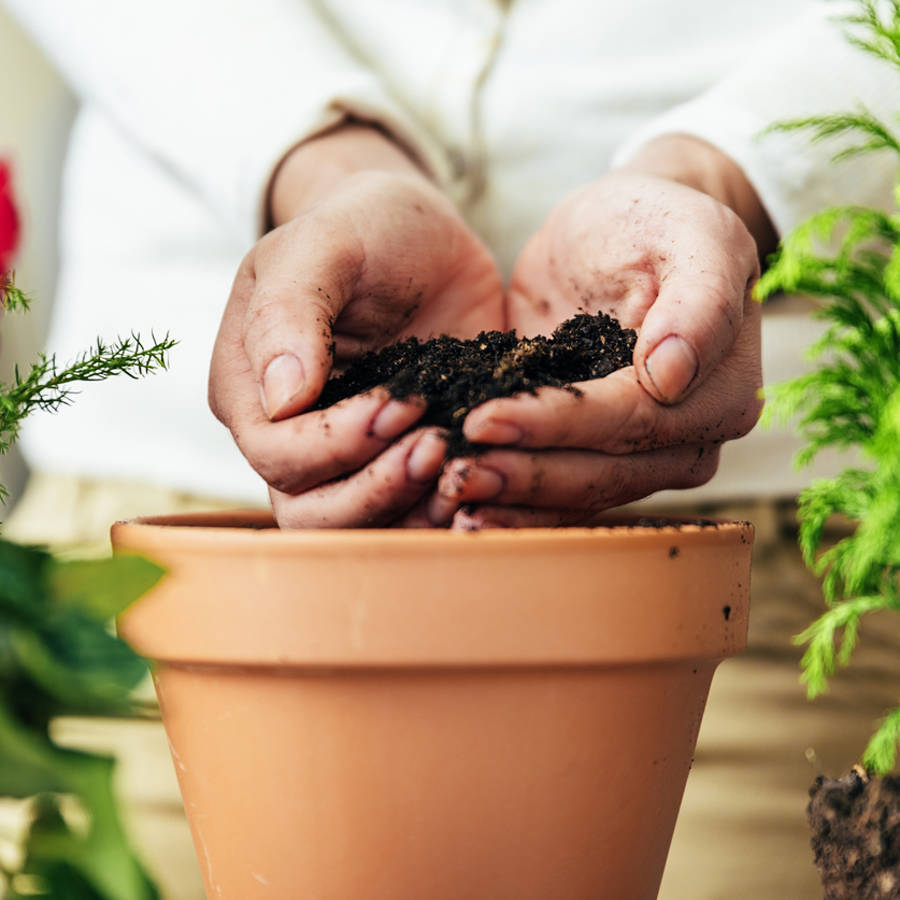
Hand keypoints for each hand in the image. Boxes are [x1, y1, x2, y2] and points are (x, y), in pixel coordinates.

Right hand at [209, 125, 503, 526]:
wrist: (424, 240)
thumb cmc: (364, 228)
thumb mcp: (324, 245)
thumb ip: (291, 311)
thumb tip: (280, 398)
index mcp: (249, 389)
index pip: (277, 452)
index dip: (337, 442)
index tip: (400, 402)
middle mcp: (287, 437)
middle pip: (310, 511)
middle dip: (376, 488)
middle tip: (437, 442)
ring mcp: (344, 458)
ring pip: (358, 527)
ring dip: (410, 509)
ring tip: (461, 462)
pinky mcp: (397, 461)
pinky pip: (409, 513)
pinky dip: (441, 509)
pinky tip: (478, 475)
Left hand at [430, 137, 770, 528]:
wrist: (618, 234)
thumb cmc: (652, 222)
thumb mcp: (688, 232)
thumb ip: (700, 298)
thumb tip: (673, 377)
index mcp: (720, 389)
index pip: (631, 420)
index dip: (557, 426)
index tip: (483, 420)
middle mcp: (689, 438)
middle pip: (603, 472)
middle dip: (525, 475)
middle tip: (454, 472)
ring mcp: (645, 458)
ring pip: (579, 494)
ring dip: (514, 503)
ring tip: (450, 495)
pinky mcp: (599, 458)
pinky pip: (562, 497)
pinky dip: (515, 508)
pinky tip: (466, 514)